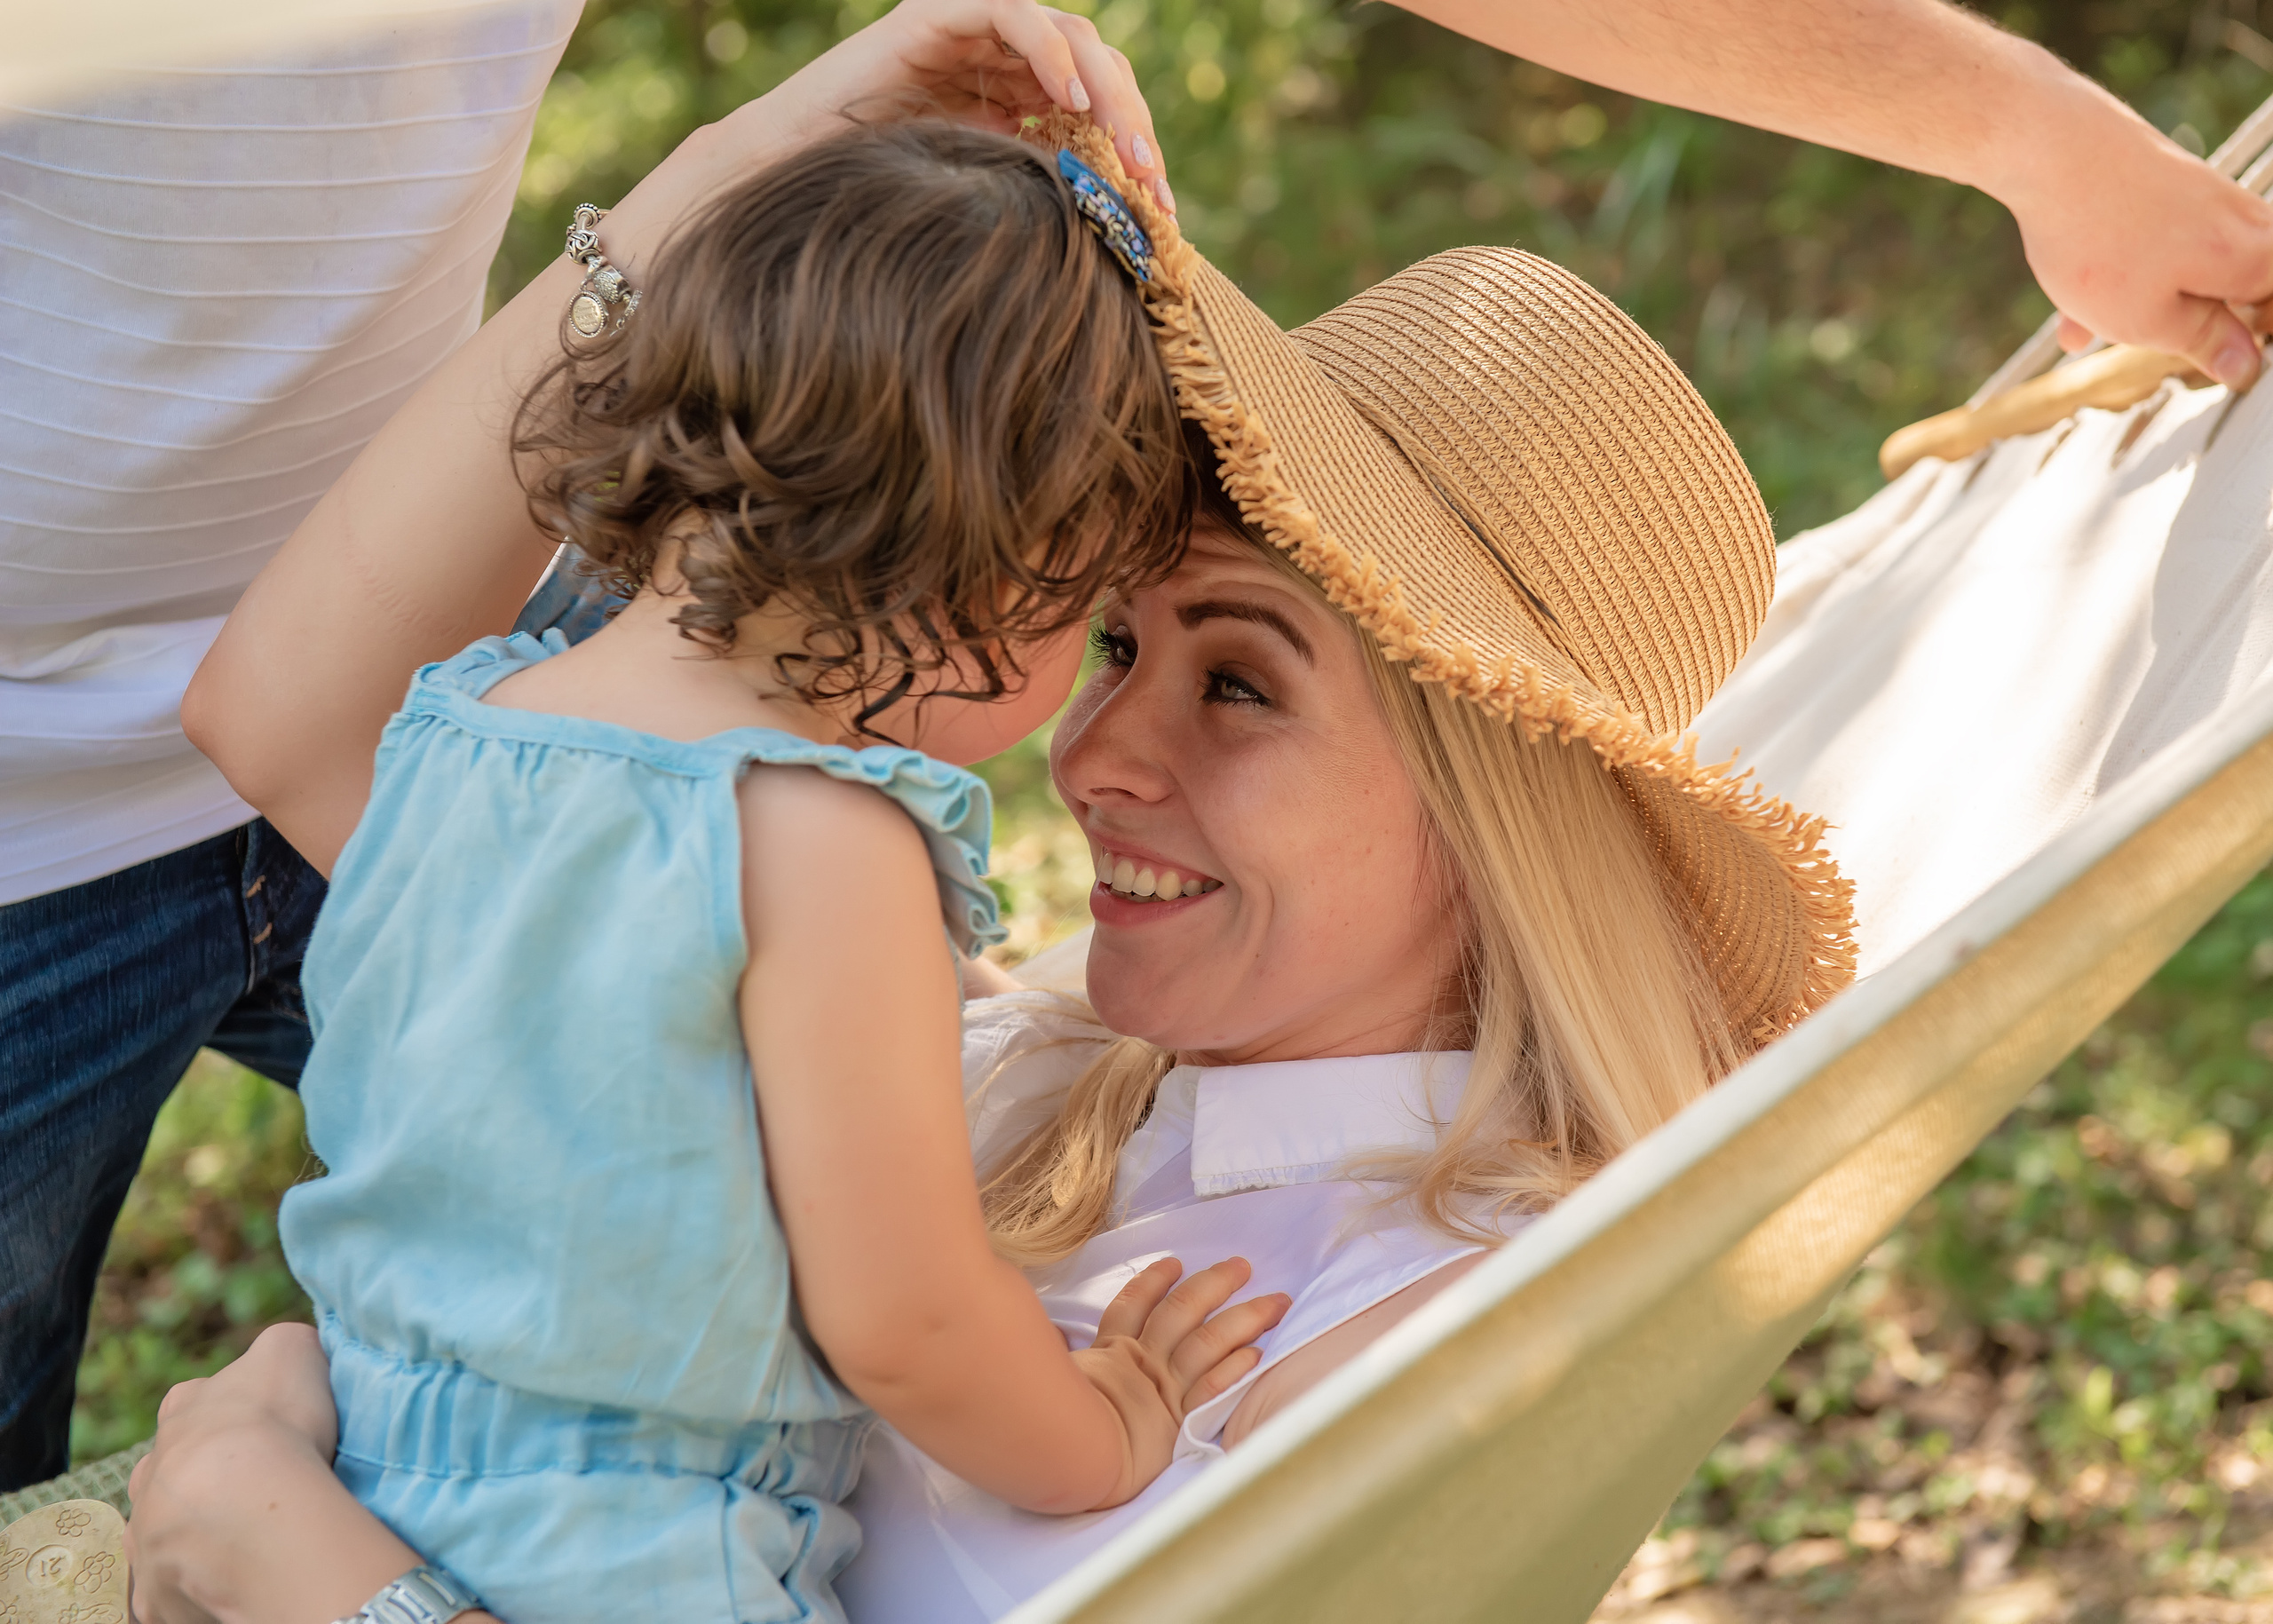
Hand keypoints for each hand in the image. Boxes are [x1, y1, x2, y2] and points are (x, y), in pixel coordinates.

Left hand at [126, 1324, 432, 1623]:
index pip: (195, 1403)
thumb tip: (291, 1352)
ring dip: (194, 1533)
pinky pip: (170, 1589)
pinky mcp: (154, 1592)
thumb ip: (286, 1348)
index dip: (230, 1415)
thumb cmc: (273, 1421)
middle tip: (257, 1490)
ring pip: (164, 1531)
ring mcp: (145, 1534)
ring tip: (245, 1541)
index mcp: (182, 1410)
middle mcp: (151, 1470)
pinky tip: (229, 1581)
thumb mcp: (292, 1350)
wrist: (244, 1505)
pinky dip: (193, 1585)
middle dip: (204, 1479)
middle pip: (173, 1471)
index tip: (266, 1430)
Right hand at [721, 0, 1171, 212]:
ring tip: (1126, 146)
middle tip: (1153, 180)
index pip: (1102, 105)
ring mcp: (975, 30)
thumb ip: (1044, 188)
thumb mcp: (989, 193)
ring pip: (1070, 35)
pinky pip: (1013, 13)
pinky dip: (1049, 50)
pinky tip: (1068, 98)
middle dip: (1134, 122)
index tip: (1163, 208)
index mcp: (1022, 94)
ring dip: (1107, 89)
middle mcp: (1006, 56)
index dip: (1137, 148)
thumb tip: (1125, 230)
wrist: (799, 175)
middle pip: (1098, 68)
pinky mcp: (941, 14)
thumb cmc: (887, 195)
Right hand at [1070, 1257, 1289, 1508]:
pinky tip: (1257, 1352)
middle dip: (1215, 1284)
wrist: (1075, 1464)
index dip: (1154, 1282)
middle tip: (1243, 1266)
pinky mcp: (1182, 1418)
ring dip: (1244, 1317)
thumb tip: (1052, 1343)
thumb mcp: (1055, 1381)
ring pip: (1208, 1340)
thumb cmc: (1058, 1425)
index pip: (1134, 1305)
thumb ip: (1063, 1360)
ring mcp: (1165, 1388)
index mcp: (1111, 1353)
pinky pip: (1213, 1385)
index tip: (1175, 1264)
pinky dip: (1235, 1367)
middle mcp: (1143, 1362)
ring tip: (1274, 1303)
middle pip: (1183, 1311)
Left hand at [1994, 79, 2272, 389]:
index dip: (2254, 339)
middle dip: (2190, 327)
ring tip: (2082, 333)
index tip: (2219, 357)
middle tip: (2157, 341)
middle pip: (2239, 288)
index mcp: (2257, 258)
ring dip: (2139, 309)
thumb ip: (2204, 343)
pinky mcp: (2167, 184)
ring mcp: (2205, 197)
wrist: (2052, 147)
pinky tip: (2069, 322)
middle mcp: (2244, 220)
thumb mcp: (2149, 319)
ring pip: (2184, 271)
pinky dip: (2117, 282)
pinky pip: (2152, 248)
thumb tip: (2246, 365)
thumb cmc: (2099, 241)